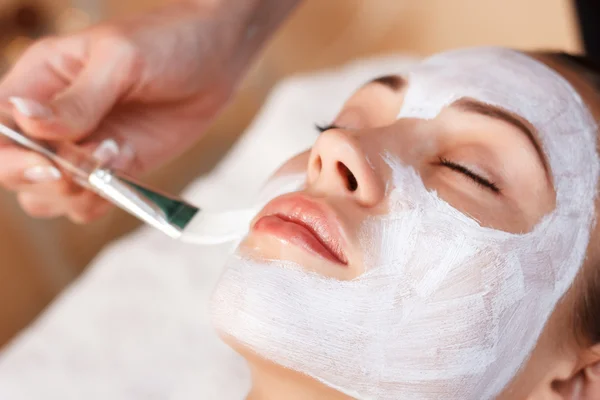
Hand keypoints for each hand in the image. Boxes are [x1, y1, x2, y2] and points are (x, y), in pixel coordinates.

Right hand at [0, 2, 242, 222]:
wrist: (217, 60)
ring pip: (49, 197)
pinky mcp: (116, 168)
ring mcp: (84, 149)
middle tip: (92, 161)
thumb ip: (77, 99)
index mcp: (38, 82)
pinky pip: (91, 202)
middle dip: (47, 179)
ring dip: (77, 193)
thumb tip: (24, 119)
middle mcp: (53, 122)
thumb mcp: (120, 60)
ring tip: (118, 156)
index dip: (9, 157)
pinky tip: (129, 166)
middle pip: (16, 172)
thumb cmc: (165, 43)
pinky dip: (105, 198)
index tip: (48, 164)